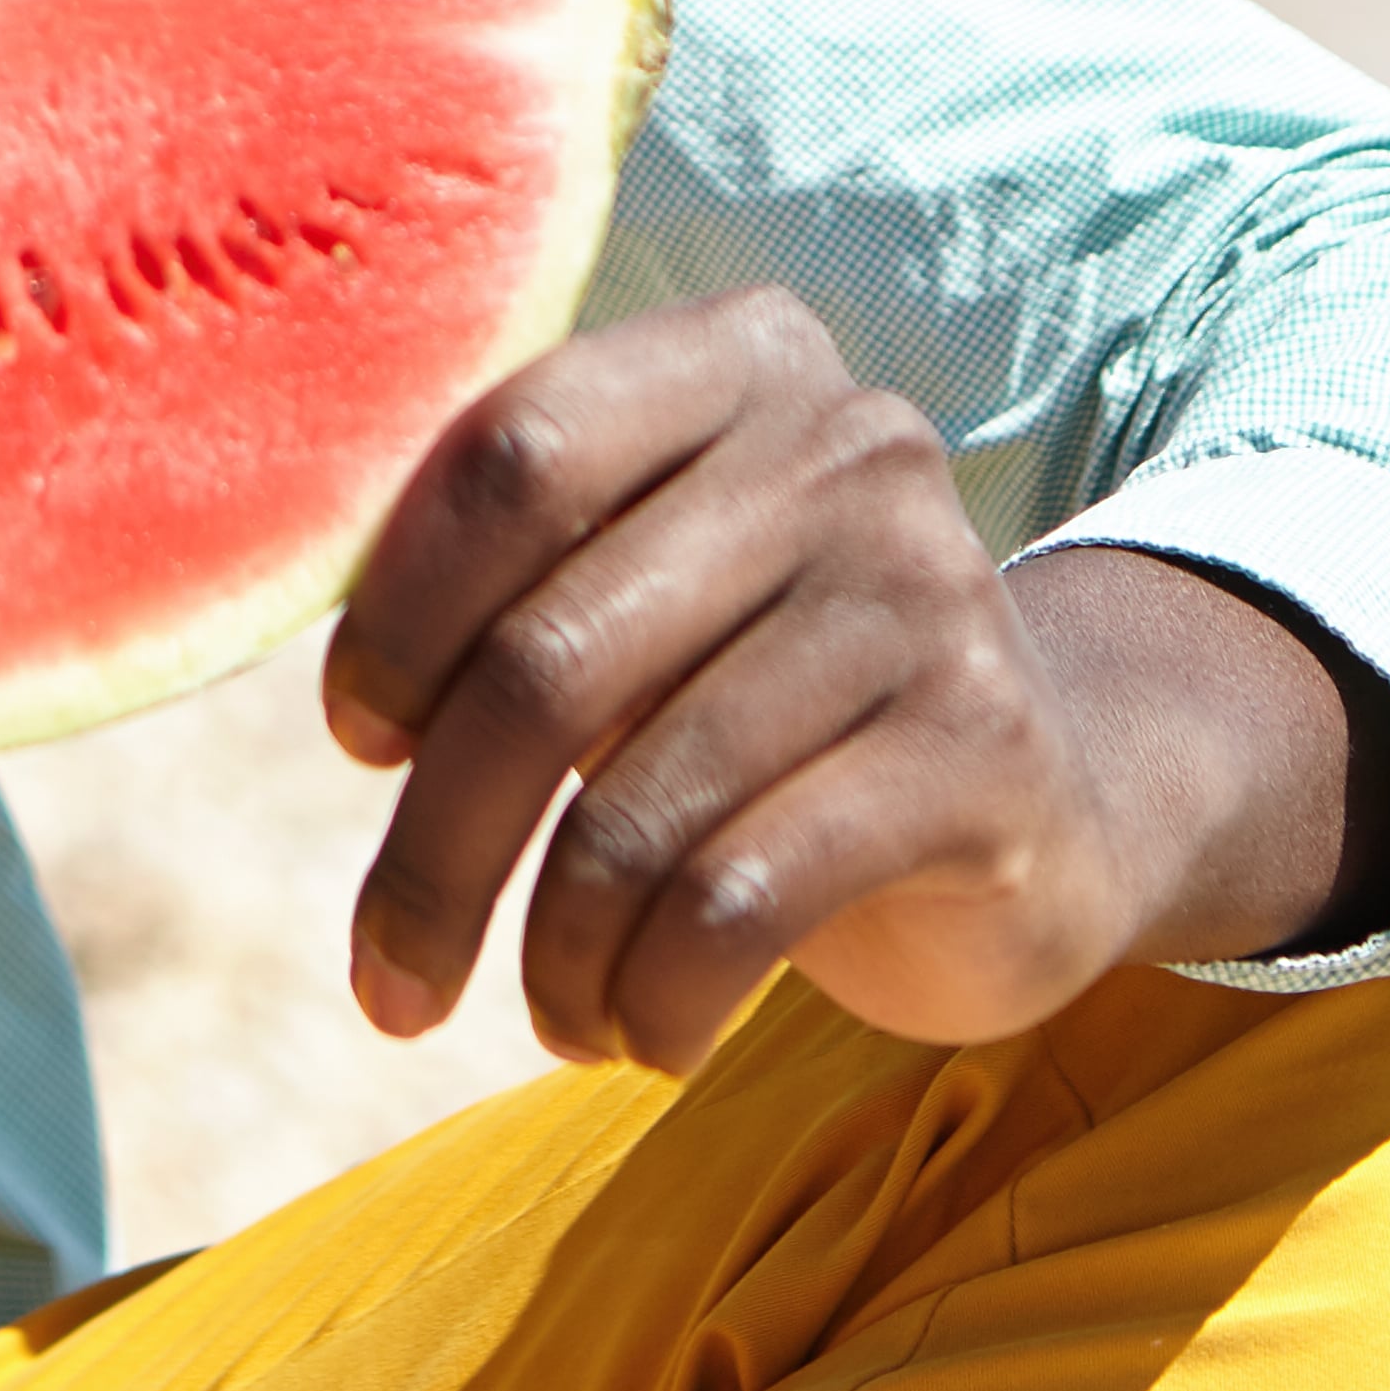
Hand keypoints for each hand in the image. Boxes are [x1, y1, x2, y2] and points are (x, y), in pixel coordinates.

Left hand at [317, 287, 1389, 1075]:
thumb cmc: (764, 698)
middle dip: (437, 849)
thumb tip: (342, 685)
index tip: (361, 740)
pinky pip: (743, 893)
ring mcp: (930, 589)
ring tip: (552, 1014)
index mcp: (741, 356)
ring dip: (555, 954)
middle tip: (391, 977)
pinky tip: (646, 1034)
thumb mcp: (645, 596)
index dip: (399, 614)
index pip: (513, 452)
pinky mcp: (982, 748)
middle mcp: (847, 443)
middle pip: (548, 658)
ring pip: (641, 805)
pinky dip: (658, 995)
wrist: (1048, 806)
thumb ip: (511, 578)